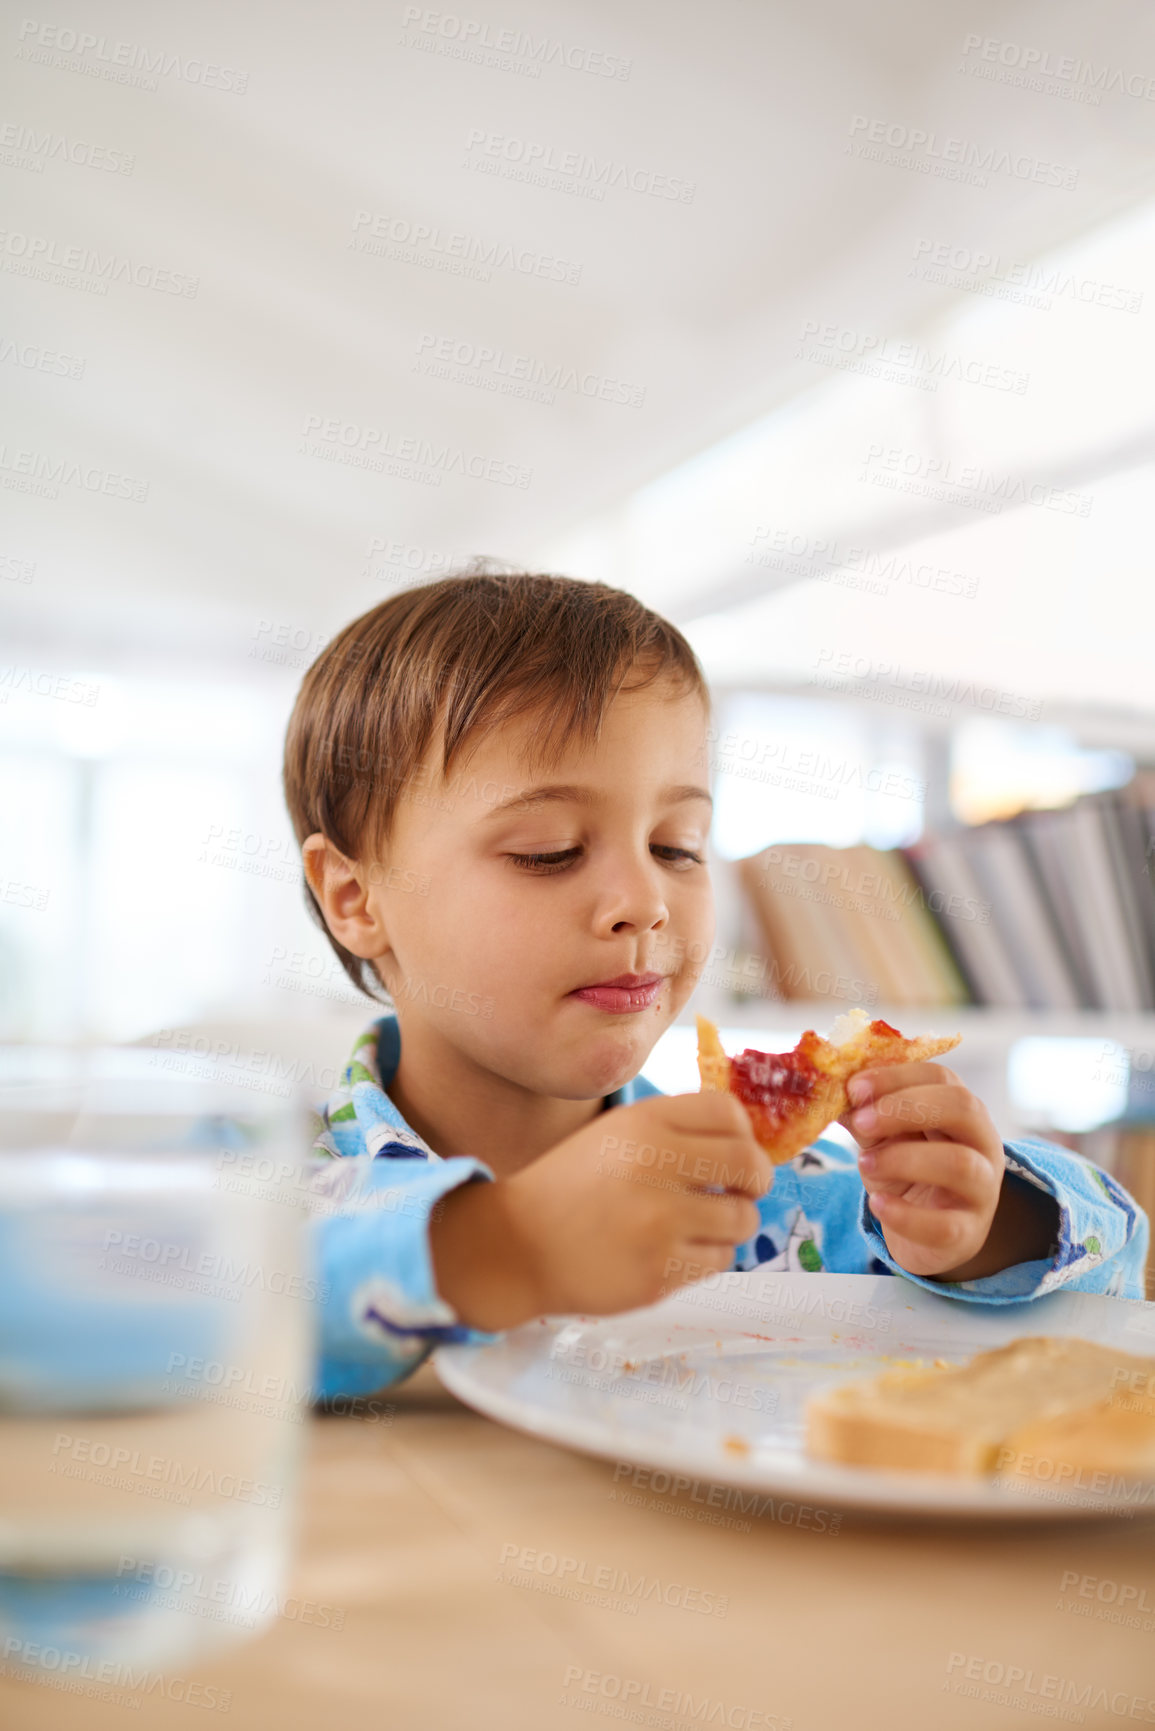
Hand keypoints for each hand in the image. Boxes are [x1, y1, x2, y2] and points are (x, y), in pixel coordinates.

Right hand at [429, 1092, 773, 1330]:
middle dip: (755, 1181)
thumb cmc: (571, 1186)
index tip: (735, 1152)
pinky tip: (674, 1252)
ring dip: (730, 1223)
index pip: (729, 1113)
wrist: (517, 1245)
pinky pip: (719, 1261)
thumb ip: (673, 1130)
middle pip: (750, 1166)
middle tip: (741, 1191)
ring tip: (699, 1225)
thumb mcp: (615, 1136)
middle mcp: (656, 1165)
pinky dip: (706, 1258)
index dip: (744, 1134)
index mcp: (644, 1123)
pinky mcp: (661, 1271)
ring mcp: (660, 1222)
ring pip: (742, 1220)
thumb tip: (746, 1141)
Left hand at [839, 1060, 1018, 1279]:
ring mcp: (982, 1190)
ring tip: (864, 1164)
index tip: (854, 1087)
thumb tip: (832, 1093)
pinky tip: (877, 1204)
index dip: (897, 1077)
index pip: (940, 1078)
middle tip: (861, 1122)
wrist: (925, 1236)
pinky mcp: (968, 1234)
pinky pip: (945, 1225)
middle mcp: (982, 1143)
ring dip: (904, 1159)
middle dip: (905, 1108)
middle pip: (962, 1108)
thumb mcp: (883, 1139)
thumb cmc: (906, 1174)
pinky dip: (906, 1215)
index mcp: (961, 1110)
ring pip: (960, 1164)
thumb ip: (865, 1117)